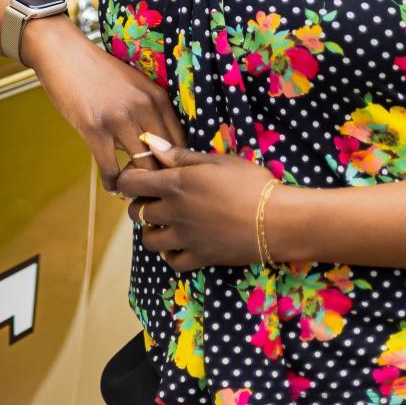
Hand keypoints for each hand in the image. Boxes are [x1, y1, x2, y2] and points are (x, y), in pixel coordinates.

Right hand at [24, 18, 186, 191]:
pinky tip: (112, 186)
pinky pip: (110, 168)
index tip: (170, 176)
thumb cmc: (98, 70)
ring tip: (133, 190)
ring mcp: (120, 119)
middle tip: (153, 190)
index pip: (180, 140)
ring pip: (141, 167)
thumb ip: (148, 109)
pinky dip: (113, 183)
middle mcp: (144, 107)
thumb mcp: (133, 84)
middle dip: (161, 178)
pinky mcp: (95, 129)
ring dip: (138, 184)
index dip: (177, 164)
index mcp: (157, 96)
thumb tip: (158, 145)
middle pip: (164, 157)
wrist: (64, 54)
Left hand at [116, 136, 276, 270]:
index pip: (131, 183)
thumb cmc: (249, 182)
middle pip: (136, 212)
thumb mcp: (215, 161)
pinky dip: (170, 253)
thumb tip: (148, 143)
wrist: (276, 220)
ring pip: (149, 240)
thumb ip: (179, 155)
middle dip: (139, 203)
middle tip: (155, 197)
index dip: (129, 178)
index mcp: (175, 184)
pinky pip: (171, 261)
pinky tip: (179, 243)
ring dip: (152, 230)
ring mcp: (185, 238)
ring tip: (166, 222)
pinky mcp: (199, 258)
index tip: (139, 175)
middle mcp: (173, 213)